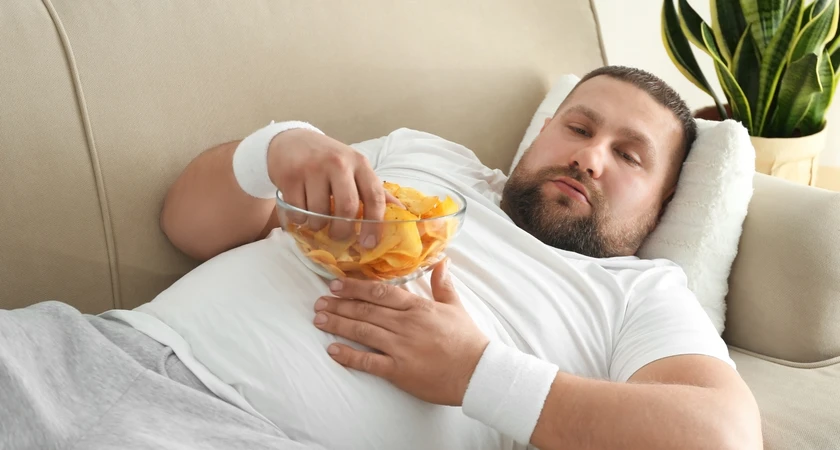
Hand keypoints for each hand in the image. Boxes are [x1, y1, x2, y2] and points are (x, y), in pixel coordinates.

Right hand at [267, 129, 398, 244]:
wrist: (292, 141)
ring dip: (318, 226)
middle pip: (347, 207)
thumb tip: (401, 212)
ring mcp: (312, 168)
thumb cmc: (329, 160)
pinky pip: (298, 212)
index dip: (375, 224)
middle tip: (338, 236)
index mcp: (359, 163)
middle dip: (343, 230)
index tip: (369, 243)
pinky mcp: (290, 176)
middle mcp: (338, 163)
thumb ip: (375, 190)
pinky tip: (302, 211)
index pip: (374, 196)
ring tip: (317, 221)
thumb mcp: (354, 168)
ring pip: (319, 214)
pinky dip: (300, 220)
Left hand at [312, 259, 489, 405]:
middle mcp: (405, 324)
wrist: (477, 373)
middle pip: (365, 310)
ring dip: (338, 324)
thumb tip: (442, 261)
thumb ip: (443, 284)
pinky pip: (368, 361)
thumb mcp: (455, 307)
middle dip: (339, 305)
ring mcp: (400, 347)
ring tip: (319, 320)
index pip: (380, 292)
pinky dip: (348, 355)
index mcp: (418, 307)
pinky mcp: (399, 371)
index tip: (336, 285)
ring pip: (362, 331)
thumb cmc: (468, 340)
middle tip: (319, 302)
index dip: (355, 288)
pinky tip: (332, 350)